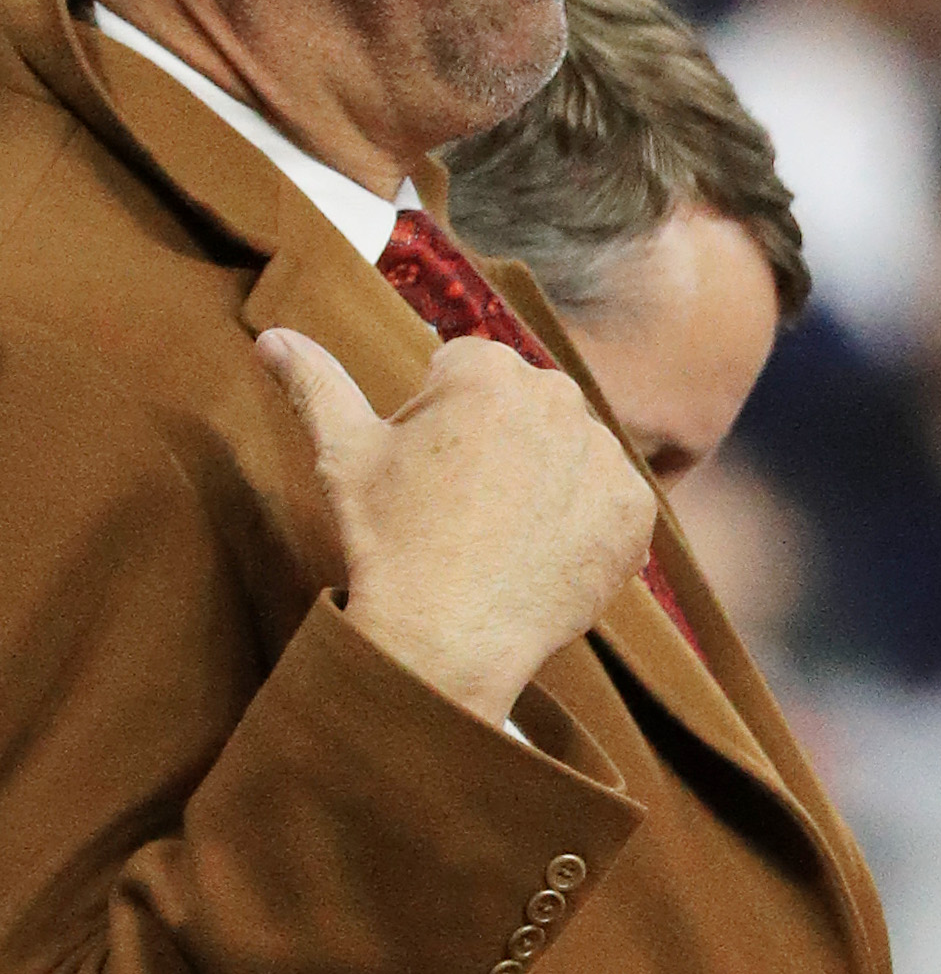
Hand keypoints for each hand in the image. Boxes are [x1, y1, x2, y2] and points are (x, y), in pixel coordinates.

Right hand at [258, 328, 655, 721]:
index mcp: (488, 370)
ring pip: (567, 452)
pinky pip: (607, 504)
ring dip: (542, 480)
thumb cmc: (389, 539)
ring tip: (499, 534)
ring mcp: (606, 455)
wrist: (448, 636)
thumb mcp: (343, 454)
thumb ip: (316, 384)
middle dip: (494, 442)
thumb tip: (272, 337)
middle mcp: (560, 397)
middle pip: (522, 406)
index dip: (434, 419)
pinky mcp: (636, 510)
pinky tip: (540, 556)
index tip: (423, 469)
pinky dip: (581, 526)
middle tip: (458, 505)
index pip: (463, 369)